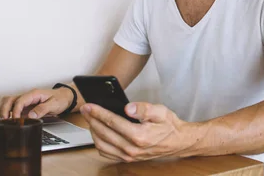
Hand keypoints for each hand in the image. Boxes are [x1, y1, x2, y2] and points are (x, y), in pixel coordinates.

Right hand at [0, 87, 72, 118]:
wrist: (65, 97)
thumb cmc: (60, 99)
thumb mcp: (54, 104)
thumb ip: (42, 109)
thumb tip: (31, 115)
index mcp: (34, 94)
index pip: (20, 101)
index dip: (15, 110)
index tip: (15, 119)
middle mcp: (28, 96)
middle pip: (10, 99)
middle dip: (4, 109)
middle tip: (5, 120)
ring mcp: (26, 101)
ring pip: (10, 102)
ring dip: (5, 110)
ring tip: (5, 121)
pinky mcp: (26, 107)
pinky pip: (14, 108)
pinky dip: (9, 113)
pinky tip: (12, 121)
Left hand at [80, 102, 196, 161]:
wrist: (177, 142)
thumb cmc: (168, 126)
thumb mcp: (160, 111)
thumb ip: (144, 108)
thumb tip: (129, 107)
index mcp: (139, 136)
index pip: (112, 122)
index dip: (98, 112)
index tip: (89, 105)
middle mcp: (132, 148)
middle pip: (104, 133)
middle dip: (92, 119)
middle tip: (85, 109)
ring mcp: (129, 156)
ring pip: (102, 145)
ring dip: (93, 131)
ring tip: (90, 119)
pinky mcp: (128, 159)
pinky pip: (107, 153)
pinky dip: (99, 143)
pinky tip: (98, 132)